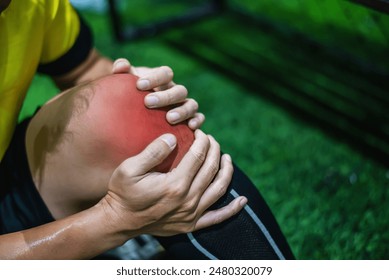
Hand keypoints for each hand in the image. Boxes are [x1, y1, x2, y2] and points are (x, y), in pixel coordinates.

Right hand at [101, 130, 246, 236]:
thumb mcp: (129, 168)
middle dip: (215, 150)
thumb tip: (173, 137)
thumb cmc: (123, 192)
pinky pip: (218, 217)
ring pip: (219, 189)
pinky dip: (232, 209)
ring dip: (226, 171)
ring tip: (227, 158)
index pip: (199, 155)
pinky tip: (242, 200)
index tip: (200, 132)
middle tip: (211, 140)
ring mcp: (192, 214)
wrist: (119, 221)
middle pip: (211, 169)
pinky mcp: (191, 225)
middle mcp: (188, 200)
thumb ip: (153, 152)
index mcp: (175, 184)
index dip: (203, 141)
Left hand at [112, 58, 204, 129]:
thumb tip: (121, 65)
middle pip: (179, 90)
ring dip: (182, 110)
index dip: (155, 77)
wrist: (138, 113)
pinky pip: (199, 118)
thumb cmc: (132, 96)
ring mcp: (185, 105)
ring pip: (192, 104)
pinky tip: (190, 127)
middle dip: (166, 96)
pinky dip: (197, 121)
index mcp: (164, 80)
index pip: (165, 73)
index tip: (139, 85)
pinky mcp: (191, 118)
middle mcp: (176, 92)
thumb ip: (122, 72)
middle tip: (148, 102)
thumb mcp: (126, 84)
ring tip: (169, 118)